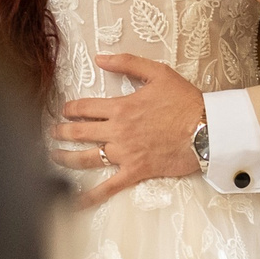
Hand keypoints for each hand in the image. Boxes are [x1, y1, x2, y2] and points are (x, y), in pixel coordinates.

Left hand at [53, 55, 205, 206]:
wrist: (207, 129)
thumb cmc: (185, 101)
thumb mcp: (158, 72)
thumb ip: (127, 63)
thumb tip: (100, 57)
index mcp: (120, 107)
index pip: (84, 108)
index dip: (70, 109)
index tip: (64, 111)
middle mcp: (118, 131)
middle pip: (80, 133)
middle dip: (61, 132)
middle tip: (52, 133)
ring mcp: (125, 153)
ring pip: (87, 158)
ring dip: (66, 158)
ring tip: (53, 157)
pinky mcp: (136, 171)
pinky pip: (110, 186)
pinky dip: (92, 195)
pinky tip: (76, 201)